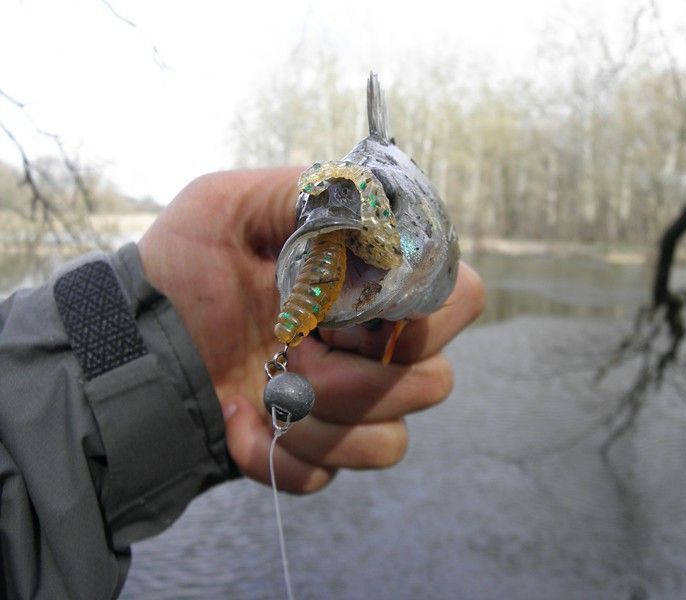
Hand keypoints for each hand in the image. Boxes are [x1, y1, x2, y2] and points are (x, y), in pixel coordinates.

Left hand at [139, 168, 484, 492]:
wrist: (133, 346)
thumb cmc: (181, 270)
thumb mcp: (232, 206)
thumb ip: (309, 193)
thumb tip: (379, 209)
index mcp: (373, 288)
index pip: (461, 297)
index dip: (419, 313)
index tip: (347, 308)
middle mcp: (376, 350)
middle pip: (435, 379)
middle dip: (356, 372)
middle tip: (293, 345)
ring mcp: (350, 407)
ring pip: (392, 439)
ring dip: (319, 416)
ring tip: (264, 384)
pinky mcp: (317, 453)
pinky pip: (332, 476)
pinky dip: (281, 455)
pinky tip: (241, 421)